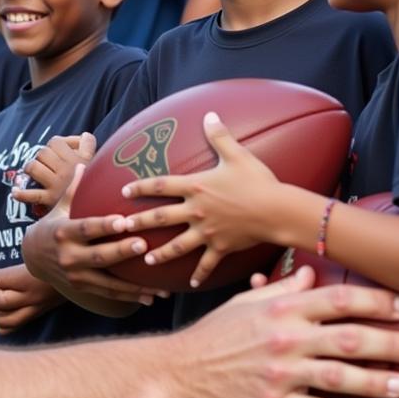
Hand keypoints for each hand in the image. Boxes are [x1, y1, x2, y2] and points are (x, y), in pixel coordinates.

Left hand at [0, 264, 64, 334]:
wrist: (78, 273)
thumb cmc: (52, 259)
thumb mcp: (34, 257)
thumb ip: (9, 267)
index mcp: (33, 276)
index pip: (2, 279)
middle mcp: (34, 296)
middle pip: (1, 302)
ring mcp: (36, 308)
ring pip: (5, 319)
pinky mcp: (37, 315)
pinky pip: (12, 327)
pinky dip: (1, 324)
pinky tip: (0, 312)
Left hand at [11, 132, 94, 214]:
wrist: (98, 208)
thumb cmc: (95, 184)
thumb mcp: (95, 162)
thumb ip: (88, 146)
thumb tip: (84, 135)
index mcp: (75, 160)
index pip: (55, 141)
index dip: (56, 143)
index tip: (62, 151)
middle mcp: (65, 171)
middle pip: (42, 152)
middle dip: (43, 155)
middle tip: (49, 163)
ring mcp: (56, 185)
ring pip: (33, 168)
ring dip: (31, 168)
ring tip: (36, 172)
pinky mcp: (49, 200)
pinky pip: (31, 195)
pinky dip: (21, 193)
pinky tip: (15, 191)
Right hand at [21, 164, 170, 304]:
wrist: (33, 258)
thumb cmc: (53, 225)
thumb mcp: (59, 207)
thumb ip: (74, 190)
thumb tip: (84, 164)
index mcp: (63, 231)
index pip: (86, 228)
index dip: (104, 225)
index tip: (123, 221)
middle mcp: (68, 256)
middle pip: (98, 256)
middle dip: (122, 251)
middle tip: (144, 245)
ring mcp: (75, 275)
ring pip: (107, 282)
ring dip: (134, 285)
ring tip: (159, 286)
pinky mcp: (82, 288)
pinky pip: (109, 294)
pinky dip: (130, 297)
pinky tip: (151, 297)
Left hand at [118, 112, 282, 286]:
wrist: (278, 210)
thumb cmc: (258, 181)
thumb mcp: (237, 154)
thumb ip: (219, 136)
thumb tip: (209, 114)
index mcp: (195, 187)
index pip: (160, 185)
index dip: (140, 187)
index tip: (123, 191)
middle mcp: (196, 210)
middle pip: (160, 217)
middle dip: (138, 222)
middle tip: (120, 227)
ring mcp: (207, 231)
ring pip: (177, 245)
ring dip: (160, 252)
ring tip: (146, 259)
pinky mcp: (220, 247)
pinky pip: (206, 263)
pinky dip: (199, 274)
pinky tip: (190, 283)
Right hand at [170, 265, 398, 397]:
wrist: (179, 371)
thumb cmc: (214, 335)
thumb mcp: (245, 304)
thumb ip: (282, 290)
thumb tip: (311, 275)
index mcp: (279, 309)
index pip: (336, 299)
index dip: (375, 301)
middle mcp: (283, 338)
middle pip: (349, 338)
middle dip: (390, 343)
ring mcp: (279, 373)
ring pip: (340, 377)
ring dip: (376, 382)